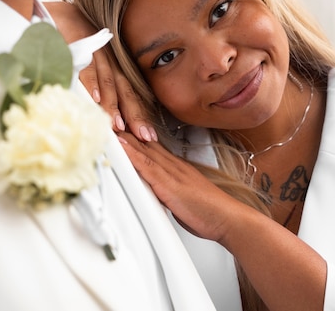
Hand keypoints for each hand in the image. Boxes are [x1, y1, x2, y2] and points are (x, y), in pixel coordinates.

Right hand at [44, 2, 156, 141]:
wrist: (63, 13)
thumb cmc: (79, 43)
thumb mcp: (96, 65)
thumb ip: (103, 89)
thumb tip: (109, 120)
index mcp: (116, 68)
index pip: (132, 94)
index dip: (141, 115)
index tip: (149, 136)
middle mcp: (111, 62)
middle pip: (126, 91)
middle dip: (135, 115)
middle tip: (143, 136)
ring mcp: (96, 54)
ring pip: (108, 81)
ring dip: (113, 104)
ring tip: (118, 125)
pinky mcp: (77, 45)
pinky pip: (85, 66)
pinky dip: (90, 83)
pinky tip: (95, 98)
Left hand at [117, 132, 246, 241]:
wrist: (229, 219)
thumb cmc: (210, 211)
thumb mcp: (184, 197)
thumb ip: (169, 191)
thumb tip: (158, 193)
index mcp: (176, 167)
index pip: (150, 147)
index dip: (133, 135)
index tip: (117, 126)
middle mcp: (173, 165)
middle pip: (144, 143)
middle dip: (125, 130)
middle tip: (105, 115)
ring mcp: (171, 173)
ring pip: (143, 150)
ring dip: (124, 136)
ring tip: (106, 123)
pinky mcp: (169, 185)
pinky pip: (147, 166)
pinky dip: (132, 154)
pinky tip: (120, 145)